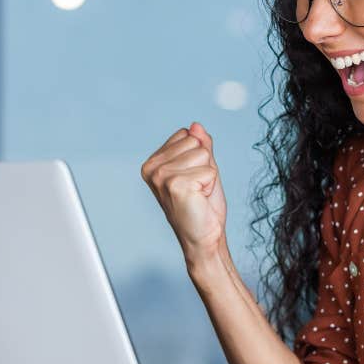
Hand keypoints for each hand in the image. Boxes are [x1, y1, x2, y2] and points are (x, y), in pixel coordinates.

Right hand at [140, 122, 227, 266]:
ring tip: (198, 194)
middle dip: (205, 165)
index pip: (187, 135)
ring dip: (208, 175)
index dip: (199, 157)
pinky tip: (199, 200)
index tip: (194, 179)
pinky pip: (209, 170)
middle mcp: (152, 168)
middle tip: (198, 188)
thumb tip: (196, 126)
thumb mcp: (203, 169)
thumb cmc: (203, 206)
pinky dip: (210, 185)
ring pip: (203, 154)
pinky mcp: (176, 185)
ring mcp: (162, 176)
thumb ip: (200, 146)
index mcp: (153, 162)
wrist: (205, 238)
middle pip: (195, 142)